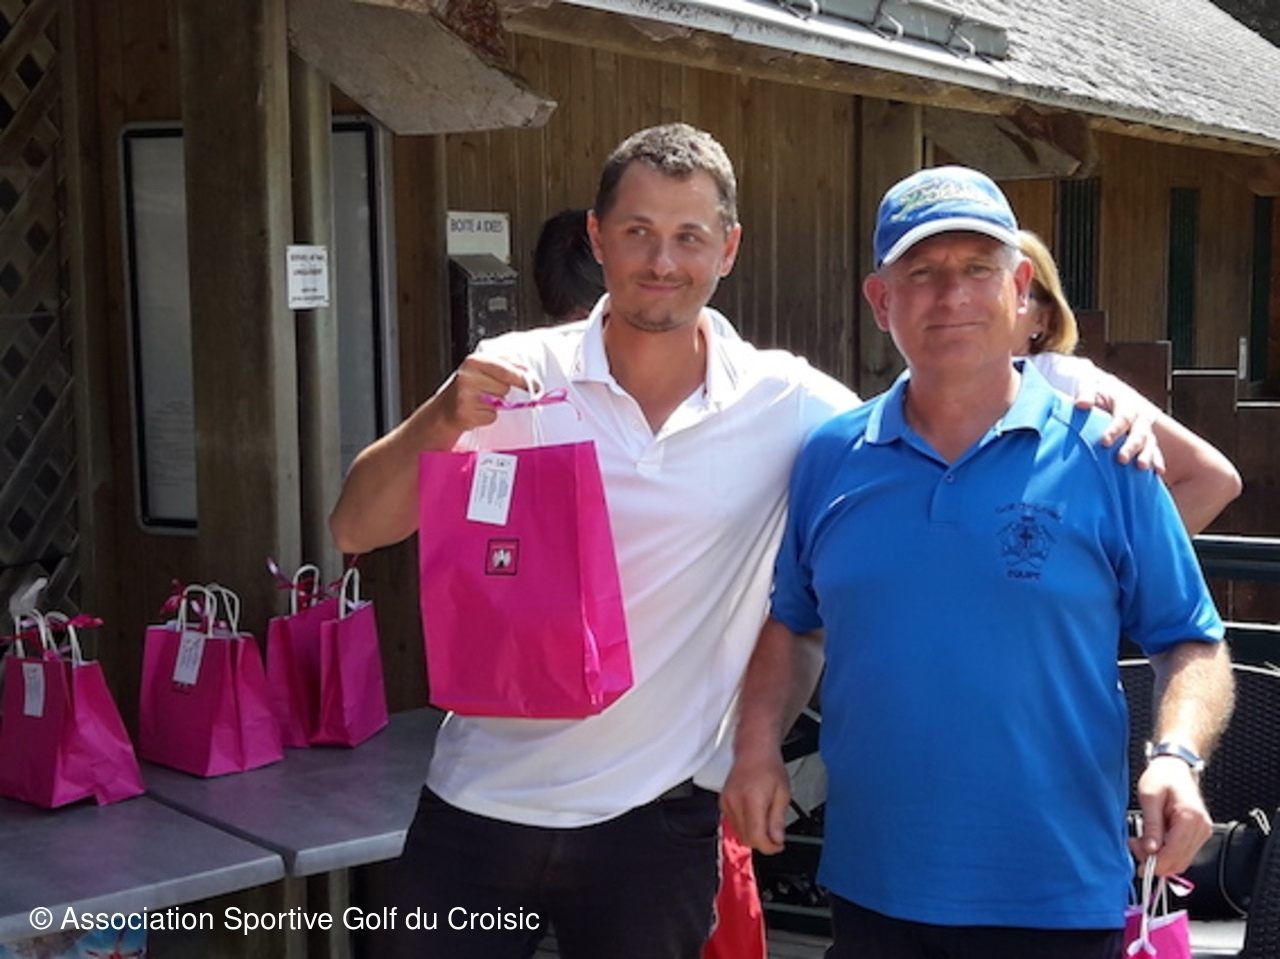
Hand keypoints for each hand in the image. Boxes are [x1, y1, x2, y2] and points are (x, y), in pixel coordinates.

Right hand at [435, 354, 533, 434]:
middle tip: (503, 393)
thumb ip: (508, 366)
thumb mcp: (486, 368)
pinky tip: (478, 410)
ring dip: (497, 403)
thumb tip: (530, 377)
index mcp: (475, 361)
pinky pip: (491, 416)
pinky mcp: (466, 413)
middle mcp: (468, 376)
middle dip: (506, 391)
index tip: (535, 385)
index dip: (523, 378)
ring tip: (484, 399)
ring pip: (499, 402)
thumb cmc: (471, 386)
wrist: (447, 408)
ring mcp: (465, 395)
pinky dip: (489, 415)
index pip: (506, 369)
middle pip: (504, 387)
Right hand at [720, 750, 791, 854]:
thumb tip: (776, 840)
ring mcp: (726, 802)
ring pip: (739, 833)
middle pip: (746, 838)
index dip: (769, 847)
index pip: (756, 836)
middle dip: (762, 843)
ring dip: (753, 835)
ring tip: (767, 824)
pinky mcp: (723, 802)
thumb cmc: (769, 766)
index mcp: (752, 799)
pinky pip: (733, 824)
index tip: (778, 846)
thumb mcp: (783, 794)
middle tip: (775, 838)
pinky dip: (745, 826)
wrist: (753, 750)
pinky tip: (755, 817)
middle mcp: (735, 802)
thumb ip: (778, 820)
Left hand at [1074, 373, 1165, 472]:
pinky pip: (1154, 450)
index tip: (1105, 442)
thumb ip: (1086, 392)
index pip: (1123, 417)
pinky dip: (1157, 460)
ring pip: (1149, 442)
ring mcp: (1143, 429)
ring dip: (1147, 455)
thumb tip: (1082, 404)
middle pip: (1139, 432)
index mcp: (1125, 402)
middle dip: (1131, 446)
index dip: (1115, 429)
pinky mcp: (1145, 440)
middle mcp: (1138, 416)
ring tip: (1141, 467)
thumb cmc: (1094, 390)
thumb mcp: (1089, 384)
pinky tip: (1158, 472)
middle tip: (1121, 459)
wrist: (1104, 392)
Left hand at [1129, 756, 1212, 876]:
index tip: (1139, 865)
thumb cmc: (1162, 777)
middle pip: (1179, 861)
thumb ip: (1151, 825)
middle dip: (1155, 861)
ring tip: (1142, 841)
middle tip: (1135, 846)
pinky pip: (1182, 853)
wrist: (1175, 767)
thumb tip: (1150, 850)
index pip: (1174, 854)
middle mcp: (1201, 828)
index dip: (1156, 864)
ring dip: (1160, 858)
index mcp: (1190, 818)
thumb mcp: (1149, 797)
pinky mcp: (1198, 834)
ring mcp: (1202, 832)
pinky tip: (1153, 840)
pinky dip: (1167, 853)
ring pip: (1181, 860)